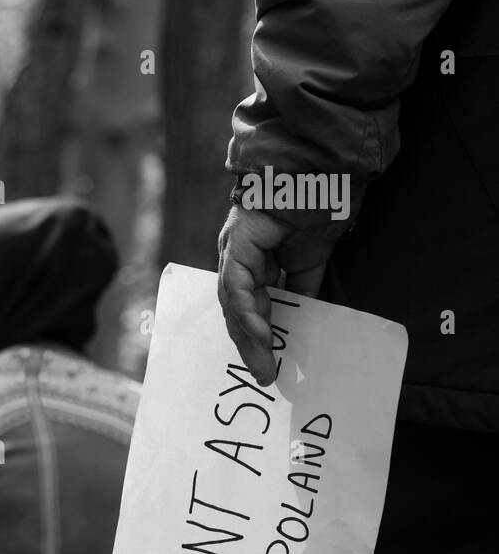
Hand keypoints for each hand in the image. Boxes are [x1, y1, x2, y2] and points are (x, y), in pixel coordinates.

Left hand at [216, 205, 345, 385]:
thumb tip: (302, 321)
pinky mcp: (237, 244)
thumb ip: (302, 291)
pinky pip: (237, 285)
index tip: (270, 366)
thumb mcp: (309, 264)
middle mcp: (238, 261)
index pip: (249, 310)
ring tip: (264, 364)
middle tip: (265, 377)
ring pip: (233, 303)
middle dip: (251, 347)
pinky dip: (248, 312)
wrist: (320, 176)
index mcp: (254, 265)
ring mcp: (234, 252)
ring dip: (249, 337)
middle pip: (237, 312)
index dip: (258, 339)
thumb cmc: (316, 211)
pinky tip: (262, 334)